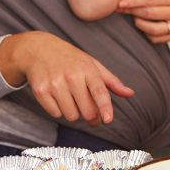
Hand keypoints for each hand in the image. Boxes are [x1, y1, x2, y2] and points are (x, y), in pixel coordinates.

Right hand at [0, 31, 134, 124]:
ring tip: (72, 100)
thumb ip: (111, 81)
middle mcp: (71, 76)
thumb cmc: (70, 58)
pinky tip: (58, 97)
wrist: (39, 49)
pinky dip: (58, 110)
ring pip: (70, 115)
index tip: (107, 120)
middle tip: (92, 116)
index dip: (104, 107)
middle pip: (86, 110)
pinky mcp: (40, 91)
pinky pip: (55, 113)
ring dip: (74, 113)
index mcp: (87, 69)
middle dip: (92, 117)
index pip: (99, 91)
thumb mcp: (92, 64)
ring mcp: (54, 83)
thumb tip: (130, 93)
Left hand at [118, 0, 169, 42]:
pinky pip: (156, 38)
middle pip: (150, 14)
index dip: (134, 2)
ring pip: (153, 30)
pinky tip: (142, 22)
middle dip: (133, 11)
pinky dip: (145, 31)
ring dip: (138, 23)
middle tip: (121, 8)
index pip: (150, 0)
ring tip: (133, 15)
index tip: (121, 2)